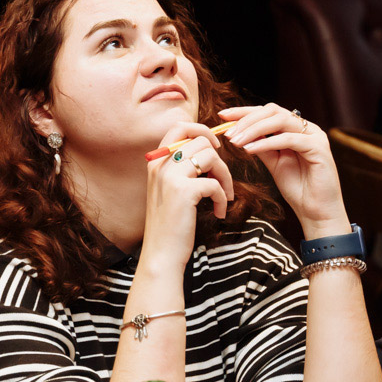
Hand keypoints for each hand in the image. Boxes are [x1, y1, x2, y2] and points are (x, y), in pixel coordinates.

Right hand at [140, 123, 232, 270]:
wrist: (161, 255)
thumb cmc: (171, 225)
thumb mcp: (171, 191)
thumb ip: (182, 169)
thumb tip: (210, 151)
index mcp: (156, 162)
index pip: (180, 127)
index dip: (202, 130)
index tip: (215, 148)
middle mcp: (160, 165)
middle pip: (201, 141)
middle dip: (220, 162)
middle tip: (222, 183)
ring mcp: (170, 177)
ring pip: (211, 157)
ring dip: (225, 177)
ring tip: (224, 197)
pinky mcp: (183, 192)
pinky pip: (214, 183)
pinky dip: (223, 198)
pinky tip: (218, 213)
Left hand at [219, 104, 347, 237]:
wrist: (316, 212)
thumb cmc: (298, 189)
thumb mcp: (274, 163)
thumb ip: (262, 146)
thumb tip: (240, 133)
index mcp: (297, 130)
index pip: (269, 112)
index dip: (245, 112)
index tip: (223, 116)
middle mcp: (308, 129)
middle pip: (274, 111)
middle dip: (247, 119)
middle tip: (228, 133)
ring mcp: (315, 136)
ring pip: (280, 121)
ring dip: (254, 129)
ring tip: (236, 141)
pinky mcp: (319, 148)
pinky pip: (289, 139)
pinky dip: (267, 143)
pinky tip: (250, 150)